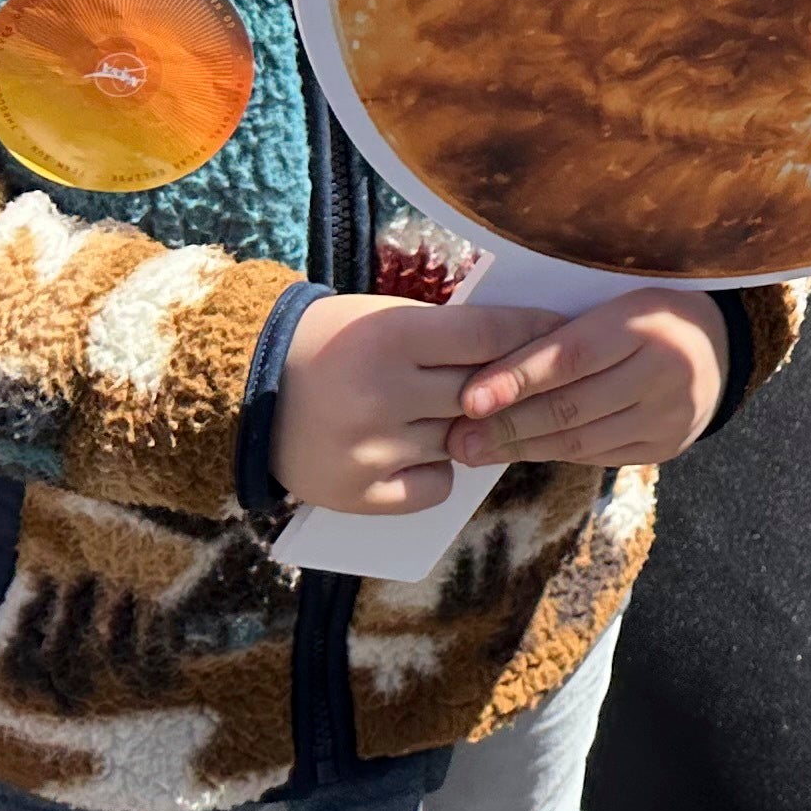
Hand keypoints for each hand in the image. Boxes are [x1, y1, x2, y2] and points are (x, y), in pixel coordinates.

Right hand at [273, 292, 557, 512]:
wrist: (247, 390)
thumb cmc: (332, 343)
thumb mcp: (383, 317)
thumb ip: (447, 334)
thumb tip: (530, 343)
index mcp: (390, 336)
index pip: (490, 336)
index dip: (534, 333)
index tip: (564, 330)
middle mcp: (383, 393)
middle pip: (484, 393)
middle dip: (514, 386)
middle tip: (543, 378)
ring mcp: (372, 448)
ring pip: (465, 442)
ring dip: (473, 430)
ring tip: (460, 414)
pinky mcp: (360, 492)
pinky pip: (435, 487)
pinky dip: (440, 472)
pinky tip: (421, 452)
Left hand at [445, 287, 730, 470]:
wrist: (718, 345)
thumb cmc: (643, 312)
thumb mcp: (611, 299)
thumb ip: (558, 327)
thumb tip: (481, 361)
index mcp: (645, 321)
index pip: (571, 356)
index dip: (516, 378)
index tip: (468, 398)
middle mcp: (664, 371)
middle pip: (572, 406)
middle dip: (506, 424)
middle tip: (455, 438)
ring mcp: (669, 415)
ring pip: (581, 439)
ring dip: (521, 447)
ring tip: (473, 451)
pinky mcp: (666, 446)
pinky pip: (598, 456)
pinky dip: (552, 454)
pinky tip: (518, 452)